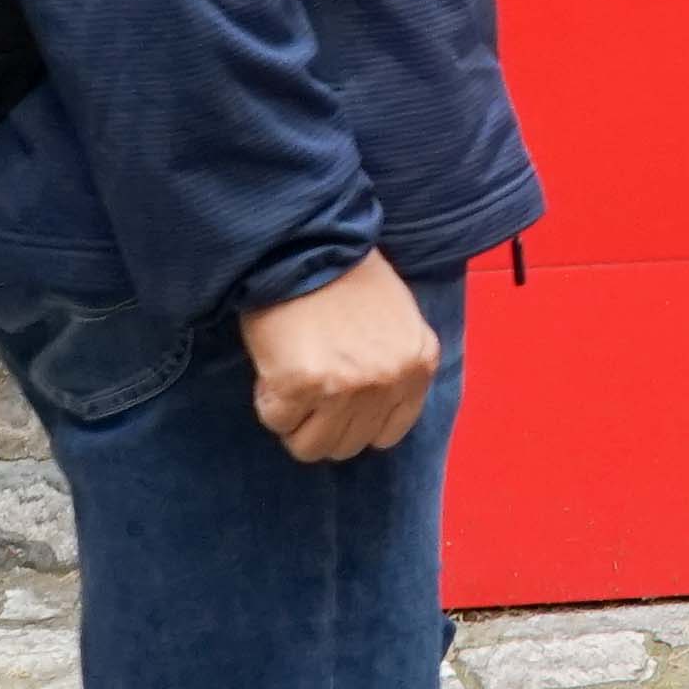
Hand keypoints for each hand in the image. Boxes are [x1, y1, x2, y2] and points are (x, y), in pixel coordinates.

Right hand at [241, 252, 440, 463]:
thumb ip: (391, 363)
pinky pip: (277, 421)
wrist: (305, 241)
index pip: (388, 433)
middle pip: (349, 445)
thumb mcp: (396, 318)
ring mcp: (347, 387)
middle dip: (322, 425)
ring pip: (312, 447)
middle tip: (307, 391)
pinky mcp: (302, 386)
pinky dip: (268, 401)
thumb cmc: (345, 273)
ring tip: (288, 383)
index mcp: (419, 364)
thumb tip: (367, 409)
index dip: (355, 423)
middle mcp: (389, 380)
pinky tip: (273, 367)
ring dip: (294, 421)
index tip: (336, 404)